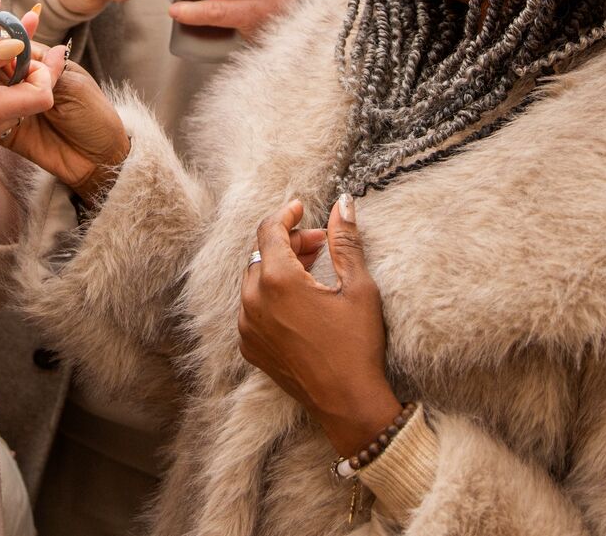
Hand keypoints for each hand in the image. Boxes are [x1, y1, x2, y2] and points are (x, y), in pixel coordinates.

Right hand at [0, 58, 129, 203]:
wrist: (97, 160)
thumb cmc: (94, 118)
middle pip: (0, 69)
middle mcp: (27, 83)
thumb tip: (19, 48)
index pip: (19, 50)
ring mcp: (15, 106)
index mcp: (46, 66)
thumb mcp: (73, 88)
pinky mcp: (7, 130)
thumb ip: (44, 72)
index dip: (7, 48)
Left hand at [238, 196, 400, 457]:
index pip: (269, 230)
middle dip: (289, 243)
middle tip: (320, 245)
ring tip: (311, 271)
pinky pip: (252, 308)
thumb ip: (345, 241)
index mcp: (277, 281)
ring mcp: (248, 327)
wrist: (348, 402)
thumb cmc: (357, 345)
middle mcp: (253, 301)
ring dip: (279, 268)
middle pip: (262, 254)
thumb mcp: (358, 287)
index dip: (285, 214)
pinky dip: (270, 295)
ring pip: (255, 280)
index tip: (300, 207)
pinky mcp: (250, 347)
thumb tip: (343, 203)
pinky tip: (299, 301)